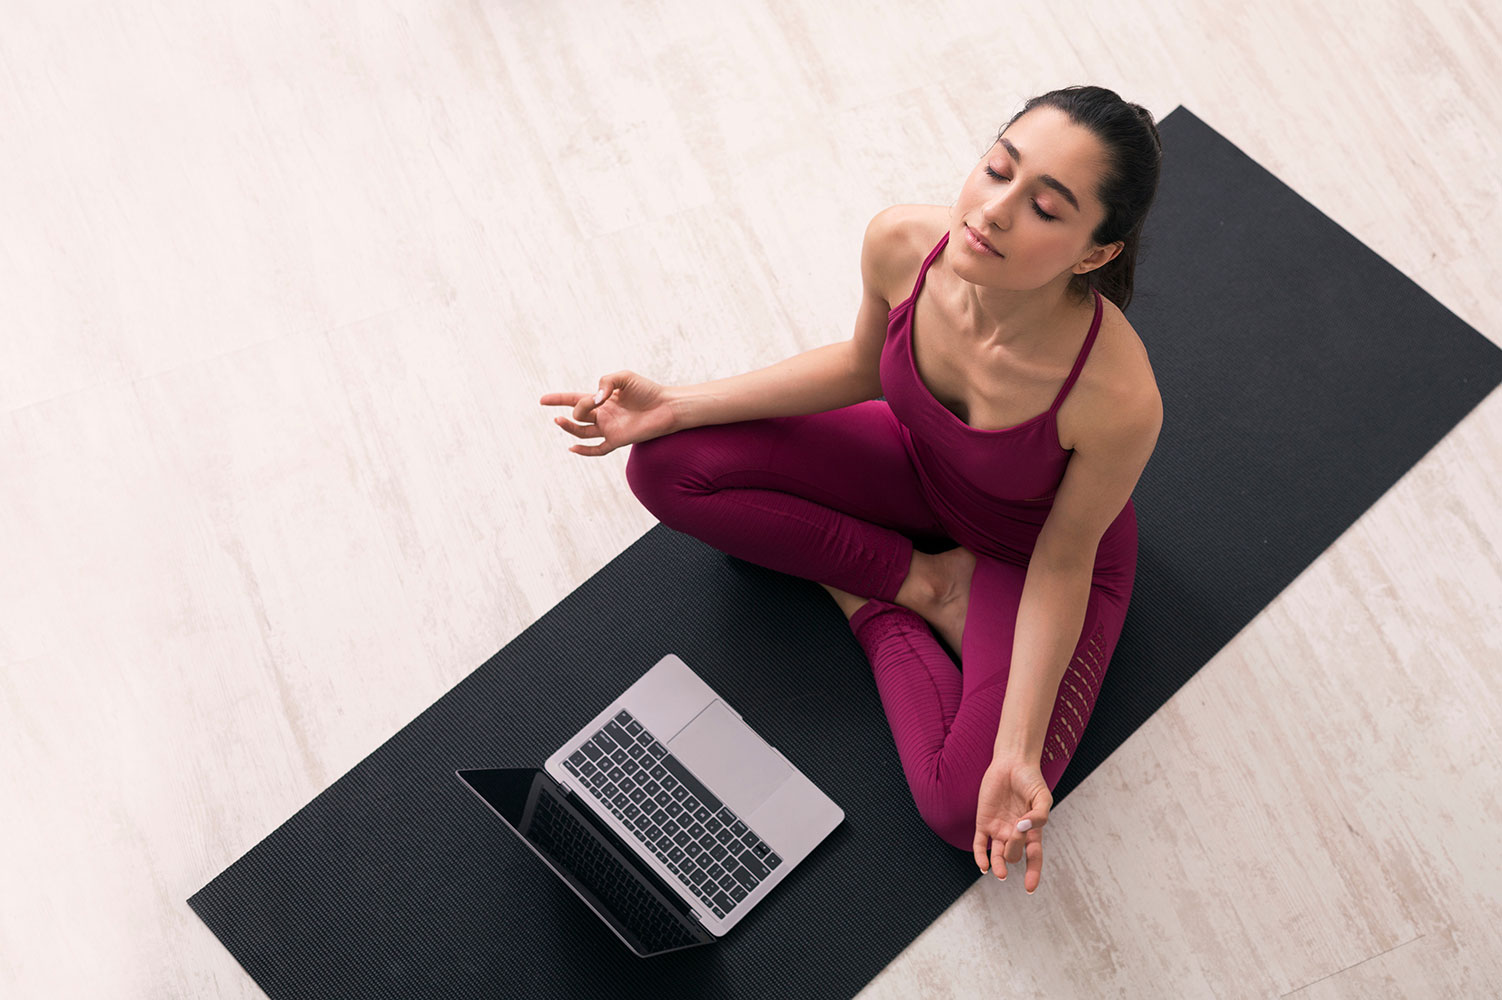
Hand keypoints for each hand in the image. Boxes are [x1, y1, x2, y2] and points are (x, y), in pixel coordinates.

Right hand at [539, 370, 678, 456]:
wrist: (667, 406)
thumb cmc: (648, 390)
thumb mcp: (624, 377)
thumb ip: (605, 382)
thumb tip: (593, 400)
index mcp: (602, 399)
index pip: (574, 399)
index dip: (558, 399)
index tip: (542, 400)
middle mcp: (603, 414)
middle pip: (578, 413)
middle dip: (578, 407)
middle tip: (591, 401)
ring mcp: (609, 428)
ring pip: (582, 431)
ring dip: (569, 427)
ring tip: (560, 420)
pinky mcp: (618, 440)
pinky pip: (597, 449)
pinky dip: (584, 451)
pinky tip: (572, 448)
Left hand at [973, 753, 1052, 893]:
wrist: (1012, 763)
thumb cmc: (1031, 781)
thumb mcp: (1043, 797)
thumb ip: (1039, 815)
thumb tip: (1024, 828)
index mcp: (1032, 831)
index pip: (1034, 858)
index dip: (1033, 874)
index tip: (1029, 888)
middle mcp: (1015, 834)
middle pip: (1015, 854)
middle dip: (1016, 848)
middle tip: (1017, 830)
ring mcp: (999, 829)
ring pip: (997, 856)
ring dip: (999, 866)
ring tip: (1000, 872)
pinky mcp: (983, 822)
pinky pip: (980, 845)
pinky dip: (980, 856)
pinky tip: (983, 866)